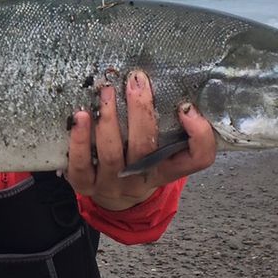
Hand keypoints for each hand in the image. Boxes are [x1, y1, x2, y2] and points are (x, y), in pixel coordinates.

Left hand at [65, 69, 216, 210]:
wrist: (113, 195)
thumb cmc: (140, 162)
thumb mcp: (162, 148)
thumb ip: (173, 125)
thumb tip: (179, 96)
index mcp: (167, 169)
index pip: (198, 159)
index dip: (198, 135)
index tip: (186, 107)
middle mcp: (141, 179)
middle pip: (145, 148)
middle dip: (140, 111)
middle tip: (136, 81)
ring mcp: (111, 184)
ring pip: (111, 154)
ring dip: (108, 119)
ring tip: (107, 91)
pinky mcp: (85, 185)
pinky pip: (81, 164)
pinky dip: (79, 139)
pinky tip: (80, 116)